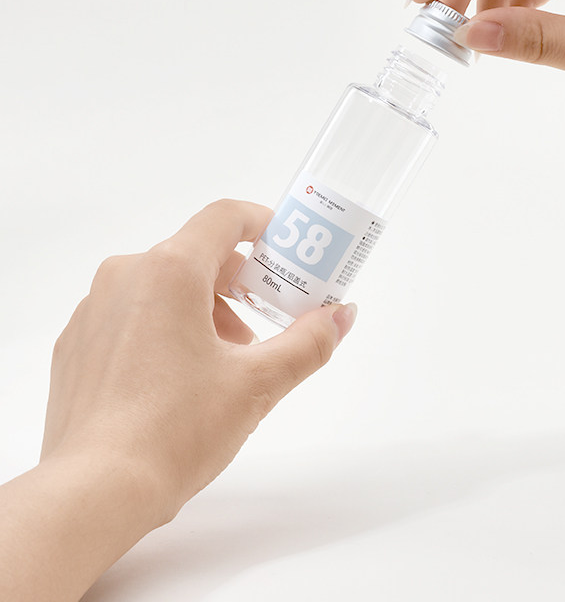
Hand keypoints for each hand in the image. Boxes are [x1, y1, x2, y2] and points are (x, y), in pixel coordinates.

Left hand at [1, 199, 355, 600]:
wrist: (94, 492)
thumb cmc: (178, 429)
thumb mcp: (259, 384)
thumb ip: (310, 342)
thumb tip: (343, 315)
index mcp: (170, 270)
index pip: (225, 217)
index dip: (262, 225)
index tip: (285, 252)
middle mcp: (125, 276)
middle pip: (196, 255)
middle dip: (239, 285)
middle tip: (264, 325)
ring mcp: (93, 310)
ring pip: (162, 288)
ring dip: (203, 311)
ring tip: (223, 366)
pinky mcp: (76, 345)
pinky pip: (130, 315)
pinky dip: (164, 330)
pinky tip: (177, 383)